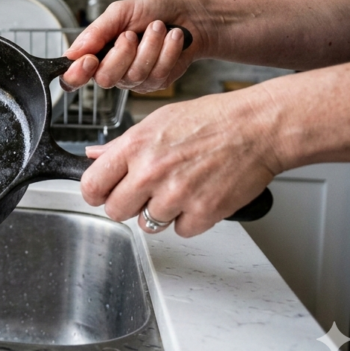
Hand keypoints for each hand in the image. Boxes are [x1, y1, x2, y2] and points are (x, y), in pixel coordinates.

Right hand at [62, 0, 205, 92]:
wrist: (190, 16)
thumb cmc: (154, 11)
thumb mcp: (121, 12)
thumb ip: (97, 31)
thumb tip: (74, 51)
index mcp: (95, 53)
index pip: (73, 77)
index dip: (76, 74)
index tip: (89, 60)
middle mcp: (112, 70)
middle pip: (105, 79)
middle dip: (122, 53)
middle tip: (132, 34)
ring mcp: (134, 80)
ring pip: (135, 75)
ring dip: (150, 45)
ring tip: (159, 27)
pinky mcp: (156, 83)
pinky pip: (157, 73)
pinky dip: (168, 50)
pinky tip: (173, 38)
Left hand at [81, 91, 278, 236]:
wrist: (257, 127)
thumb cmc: (211, 120)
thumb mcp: (157, 121)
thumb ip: (122, 145)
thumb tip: (93, 157)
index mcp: (134, 147)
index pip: (92, 185)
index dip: (95, 193)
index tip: (102, 193)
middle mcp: (151, 172)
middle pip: (116, 211)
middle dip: (128, 205)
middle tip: (145, 192)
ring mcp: (177, 195)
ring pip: (148, 224)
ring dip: (161, 211)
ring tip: (180, 187)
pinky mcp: (203, 213)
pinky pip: (181, 231)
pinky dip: (189, 219)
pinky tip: (199, 195)